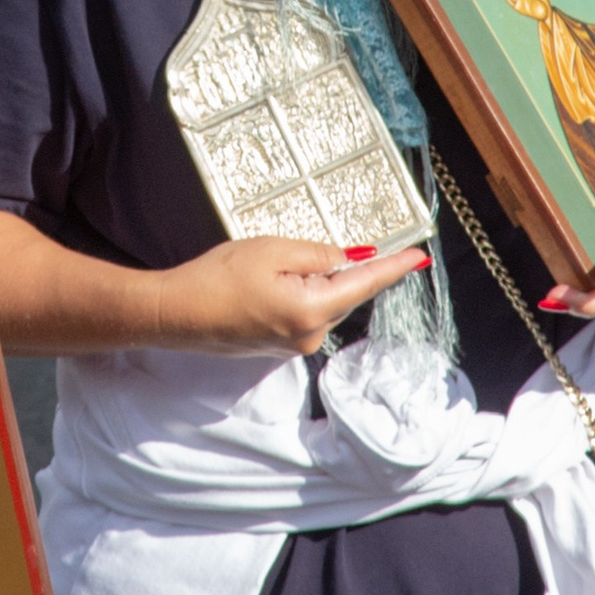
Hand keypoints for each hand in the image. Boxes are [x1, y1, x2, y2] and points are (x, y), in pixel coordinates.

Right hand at [150, 236, 427, 354]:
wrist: (175, 313)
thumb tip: (349, 260)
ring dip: (313, 281)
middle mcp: (310, 335)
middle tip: (315, 247)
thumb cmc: (217, 277)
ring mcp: (294, 345)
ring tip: (273, 265)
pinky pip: (303, 314)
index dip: (393, 267)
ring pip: (322, 303)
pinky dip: (299, 294)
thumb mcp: (271, 249)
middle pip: (343, 294)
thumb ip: (317, 254)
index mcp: (313, 309)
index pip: (365, 284)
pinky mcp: (278, 346)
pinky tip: (271, 282)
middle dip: (340, 269)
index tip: (418, 257)